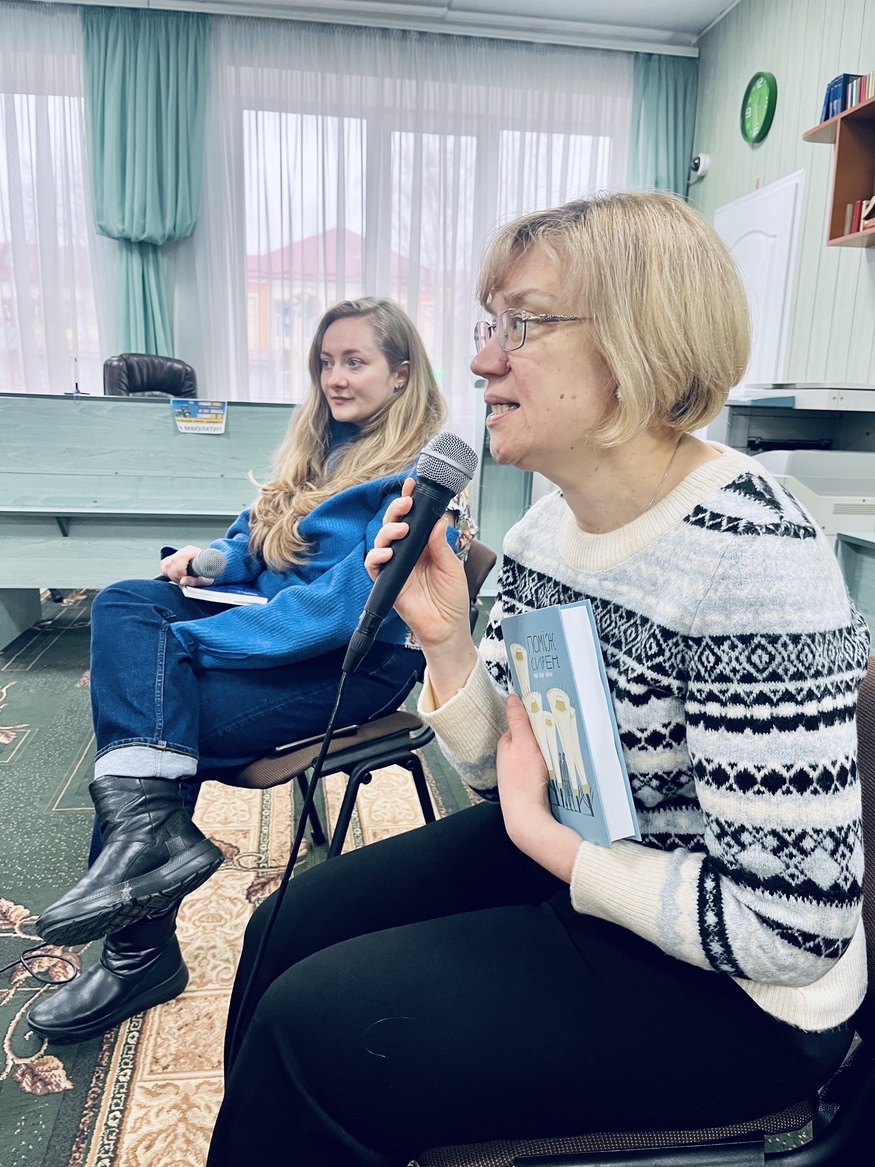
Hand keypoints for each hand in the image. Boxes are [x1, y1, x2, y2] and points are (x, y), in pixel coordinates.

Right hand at [160, 545, 212, 585]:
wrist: (210, 567)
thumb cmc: (209, 573)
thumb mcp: (205, 579)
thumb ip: (194, 581)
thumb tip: (182, 581)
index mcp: (194, 552)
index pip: (180, 561)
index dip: (180, 573)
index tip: (184, 579)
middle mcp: (185, 550)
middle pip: (172, 563)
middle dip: (176, 576)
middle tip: (183, 581)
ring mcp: (179, 552)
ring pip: (167, 564)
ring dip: (172, 575)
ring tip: (181, 578)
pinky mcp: (173, 556)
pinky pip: (164, 564)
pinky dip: (167, 572)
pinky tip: (175, 574)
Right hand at [365, 478, 470, 650]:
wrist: (447, 628)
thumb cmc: (452, 599)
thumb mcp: (452, 567)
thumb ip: (441, 545)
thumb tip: (437, 521)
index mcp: (424, 545)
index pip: (414, 519)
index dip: (410, 502)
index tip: (411, 486)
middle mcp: (408, 553)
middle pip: (394, 524)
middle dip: (397, 510)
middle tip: (405, 505)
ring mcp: (395, 566)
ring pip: (382, 540)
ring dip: (388, 531)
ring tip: (400, 530)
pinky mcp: (386, 581)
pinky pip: (374, 565)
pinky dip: (377, 556)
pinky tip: (387, 553)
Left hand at [496, 694, 580, 882]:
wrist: (528, 819)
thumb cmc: (524, 780)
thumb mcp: (522, 743)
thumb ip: (518, 720)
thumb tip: (511, 696)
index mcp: (506, 745)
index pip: (522, 724)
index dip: (535, 717)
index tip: (550, 711)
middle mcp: (509, 760)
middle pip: (531, 740)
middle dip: (544, 735)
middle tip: (562, 728)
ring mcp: (519, 775)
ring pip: (538, 756)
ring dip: (550, 752)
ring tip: (566, 747)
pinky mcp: (530, 788)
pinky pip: (543, 771)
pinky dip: (551, 767)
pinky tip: (561, 769)